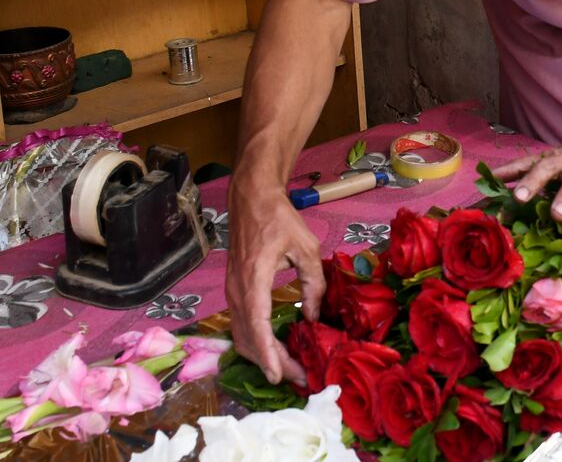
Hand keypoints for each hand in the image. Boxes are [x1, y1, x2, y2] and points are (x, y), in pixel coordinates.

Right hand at [225, 179, 325, 386]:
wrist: (251, 200)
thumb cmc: (280, 220)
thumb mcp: (306, 248)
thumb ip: (313, 284)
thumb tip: (313, 317)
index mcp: (253, 279)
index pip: (257, 324)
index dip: (267, 352)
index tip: (278, 374)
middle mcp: (237, 290)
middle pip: (248, 337)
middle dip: (271, 362)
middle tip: (298, 378)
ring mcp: (232, 292)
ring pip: (241, 335)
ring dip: (262, 355)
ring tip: (289, 369)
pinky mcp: (235, 291)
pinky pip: (241, 324)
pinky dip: (256, 342)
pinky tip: (274, 349)